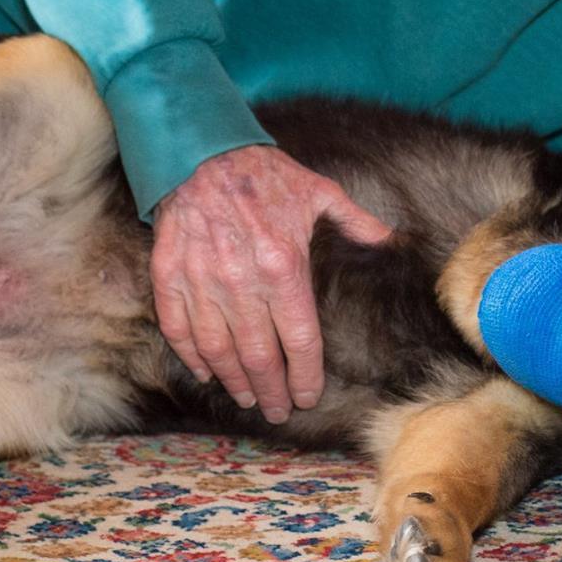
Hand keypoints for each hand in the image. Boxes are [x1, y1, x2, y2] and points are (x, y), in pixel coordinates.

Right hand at [149, 145, 392, 422]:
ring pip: (219, 350)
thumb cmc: (264, 174)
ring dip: (233, 380)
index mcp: (283, 266)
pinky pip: (179, 328)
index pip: (298, 341)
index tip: (307, 397)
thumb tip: (391, 239)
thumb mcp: (318, 191)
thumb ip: (356, 221)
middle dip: (270, 392)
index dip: (305, 377)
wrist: (200, 149)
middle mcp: (242, 282)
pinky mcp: (170, 274)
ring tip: (246, 396)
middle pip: (259, 357)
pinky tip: (205, 371)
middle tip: (276, 412)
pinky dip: (191, 355)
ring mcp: (202, 281)